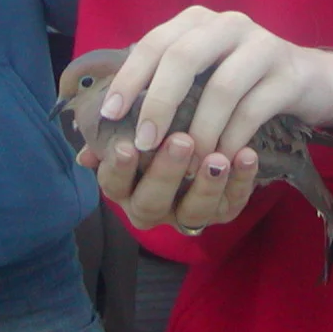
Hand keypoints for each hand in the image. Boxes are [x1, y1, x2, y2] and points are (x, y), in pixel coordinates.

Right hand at [77, 132, 258, 235]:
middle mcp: (151, 205)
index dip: (118, 169)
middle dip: (166, 173)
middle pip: (151, 203)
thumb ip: (109, 131)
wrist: (197, 125)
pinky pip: (232, 203)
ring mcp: (187, 212)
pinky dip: (241, 181)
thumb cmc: (154, 121)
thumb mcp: (131, 119)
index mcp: (123, 186)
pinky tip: (247, 155)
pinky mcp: (221, 210)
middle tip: (181, 141)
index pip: (112, 184)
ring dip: (206, 185)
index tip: (126, 146)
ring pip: (193, 212)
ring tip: (218, 157)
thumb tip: (85, 154)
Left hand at [97, 6, 332, 159]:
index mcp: (195, 21)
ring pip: (221, 87)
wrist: (309, 81)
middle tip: (145, 143)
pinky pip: (254, 109)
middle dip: (159, 103)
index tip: (110, 115)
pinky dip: (232, 139)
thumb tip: (88, 150)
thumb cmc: (239, 83)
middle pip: (183, 57)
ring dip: (200, 130)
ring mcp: (262, 45)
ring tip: (186, 162)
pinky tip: (220, 160)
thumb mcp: (197, 83)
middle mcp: (227, 24)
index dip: (129, 78)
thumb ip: (151, 103)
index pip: (153, 43)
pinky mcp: (288, 74)